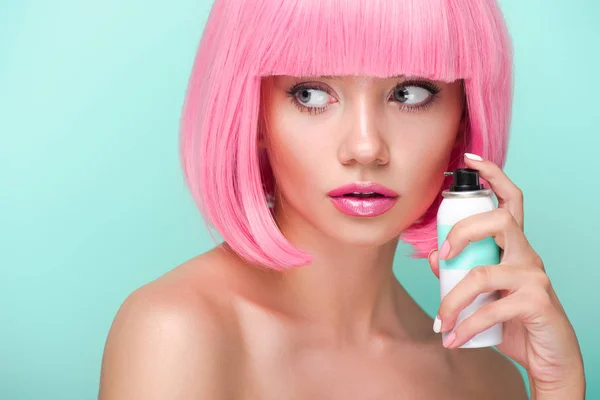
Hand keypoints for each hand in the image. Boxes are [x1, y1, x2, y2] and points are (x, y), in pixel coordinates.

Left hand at [428, 153, 584, 397]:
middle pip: (499, 220)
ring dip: (452, 300)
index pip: (510, 200)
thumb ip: (460, 271)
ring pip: (483, 273)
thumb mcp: (483, 294)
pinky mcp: (537, 303)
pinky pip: (491, 309)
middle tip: (442, 255)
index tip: (470, 159)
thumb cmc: (513, 320)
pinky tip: (454, 339)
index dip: (492, 175)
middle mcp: (527, 254)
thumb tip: (432, 255)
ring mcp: (534, 277)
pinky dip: (466, 326)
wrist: (548, 357)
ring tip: (441, 322)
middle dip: (462, 230)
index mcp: (514, 246)